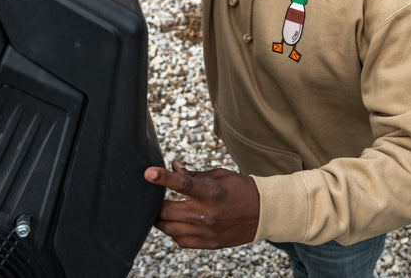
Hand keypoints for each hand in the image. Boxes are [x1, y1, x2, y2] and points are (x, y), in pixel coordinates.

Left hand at [144, 160, 258, 248]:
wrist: (262, 213)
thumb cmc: (240, 189)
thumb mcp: (218, 175)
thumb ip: (193, 174)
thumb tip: (173, 167)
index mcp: (211, 193)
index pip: (181, 184)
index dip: (162, 178)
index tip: (148, 173)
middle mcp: (206, 215)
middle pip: (167, 211)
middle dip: (155, 203)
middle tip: (151, 197)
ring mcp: (206, 232)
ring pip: (169, 228)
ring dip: (161, 218)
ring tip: (161, 209)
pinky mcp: (207, 244)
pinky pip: (180, 241)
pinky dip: (174, 231)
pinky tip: (176, 222)